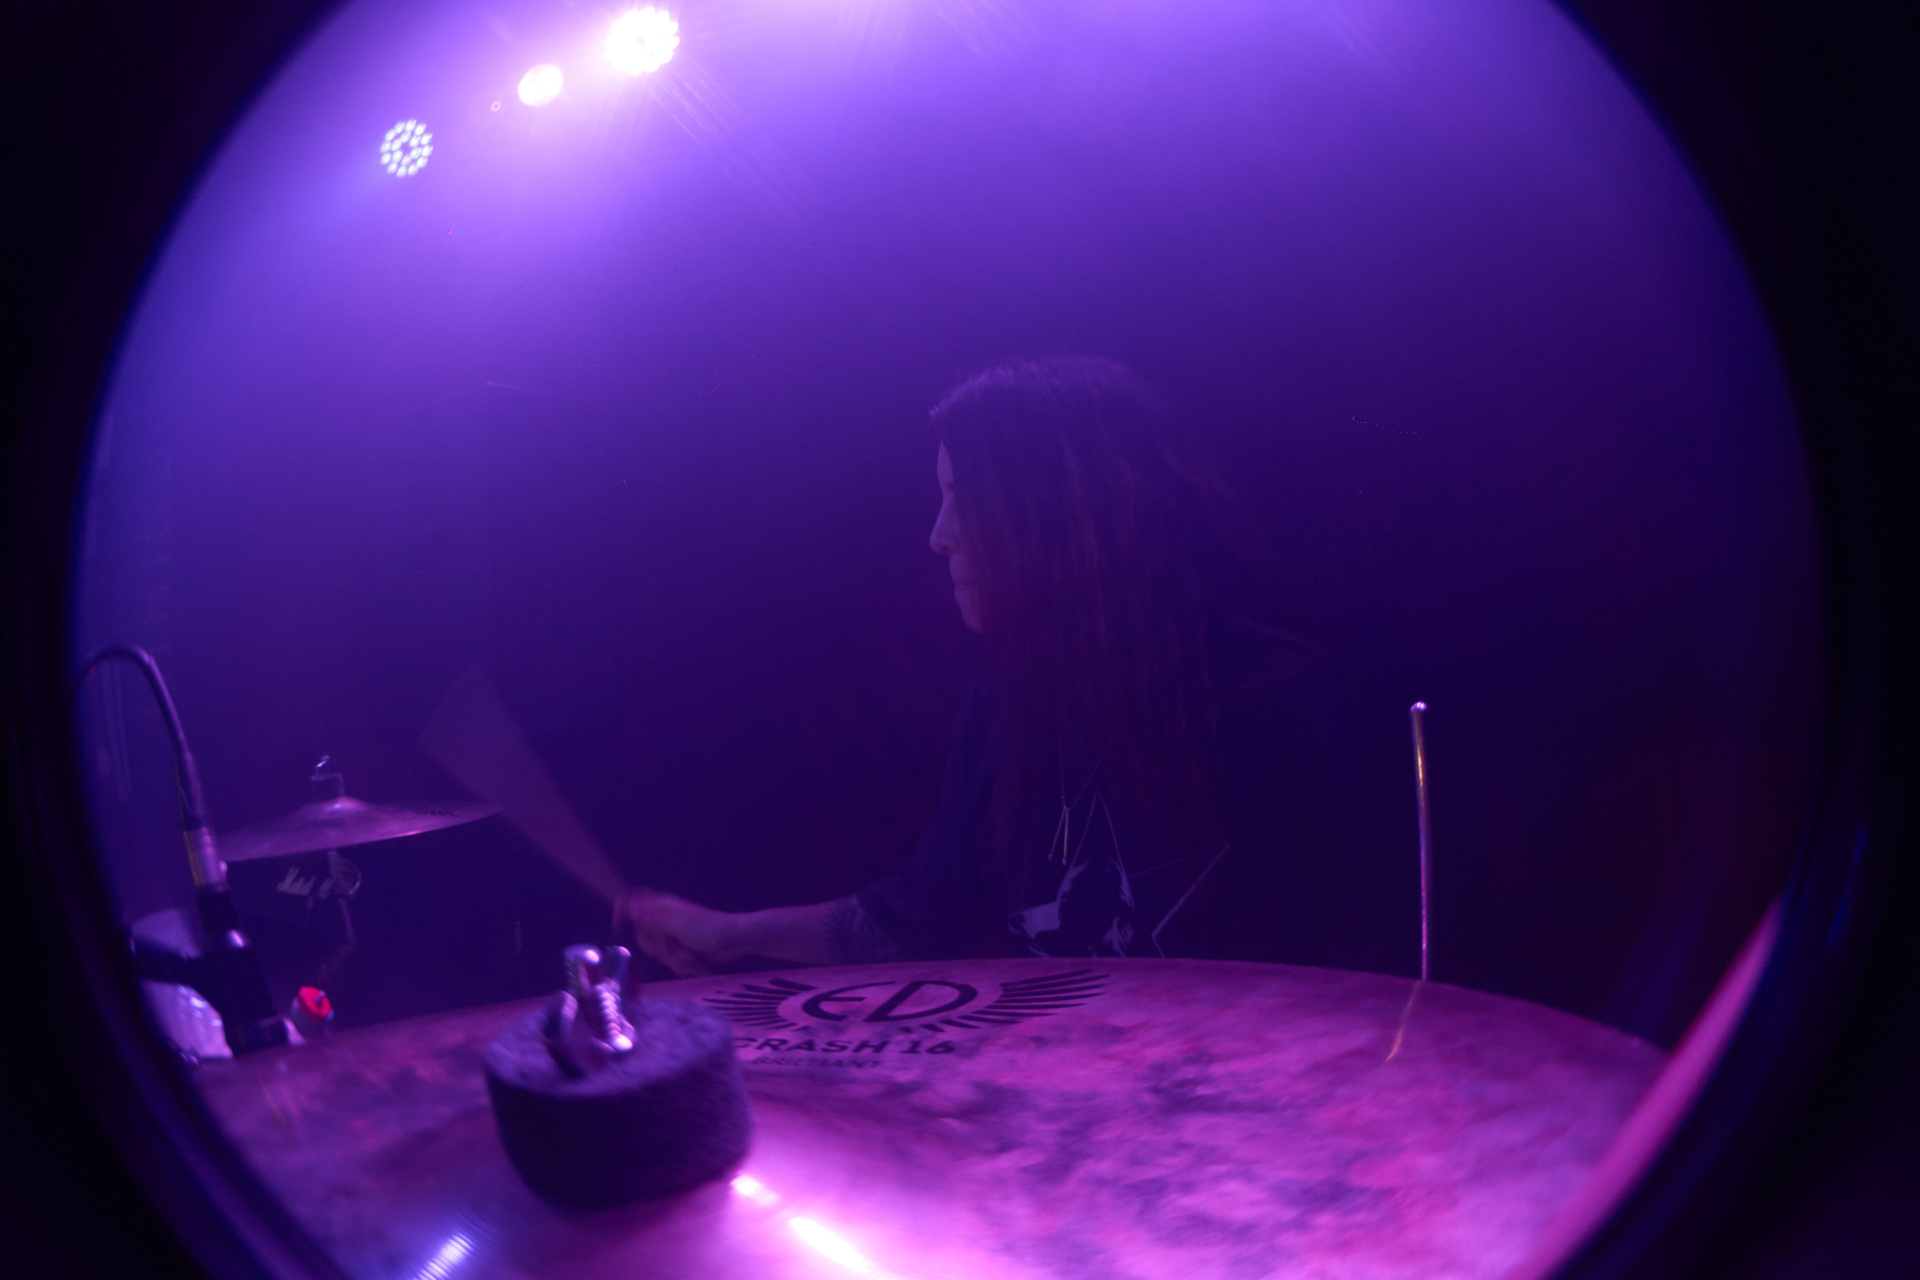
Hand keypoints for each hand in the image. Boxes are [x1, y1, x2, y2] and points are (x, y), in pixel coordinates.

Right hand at [619, 887, 744, 976]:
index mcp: (662, 907)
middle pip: (643, 937)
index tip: (617, 927)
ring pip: (658, 953)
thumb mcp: (677, 925)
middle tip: (674, 948)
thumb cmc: (708, 930)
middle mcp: (664, 918)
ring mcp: (673, 934)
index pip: (632, 902)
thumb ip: (651, 919)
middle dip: (659, 949)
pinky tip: (696, 963)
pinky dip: (683, 965)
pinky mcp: (682, 948)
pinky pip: (670, 961)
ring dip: (675, 960)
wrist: (735, 941)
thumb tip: (629, 908)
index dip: (621, 912)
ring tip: (692, 957)